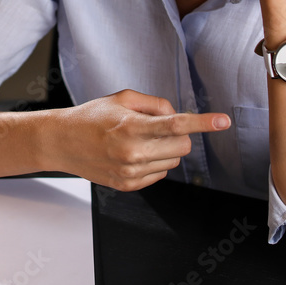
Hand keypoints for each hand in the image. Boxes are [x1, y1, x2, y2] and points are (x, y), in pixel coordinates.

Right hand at [54, 89, 229, 190]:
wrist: (62, 142)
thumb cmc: (91, 116)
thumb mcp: (122, 98)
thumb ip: (154, 104)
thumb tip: (176, 116)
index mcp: (131, 127)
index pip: (176, 125)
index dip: (203, 123)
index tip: (224, 121)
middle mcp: (132, 153)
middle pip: (182, 147)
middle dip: (179, 136)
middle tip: (159, 127)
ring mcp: (130, 173)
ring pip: (172, 163)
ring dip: (165, 150)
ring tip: (139, 140)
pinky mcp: (128, 185)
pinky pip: (159, 175)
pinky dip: (154, 163)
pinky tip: (133, 154)